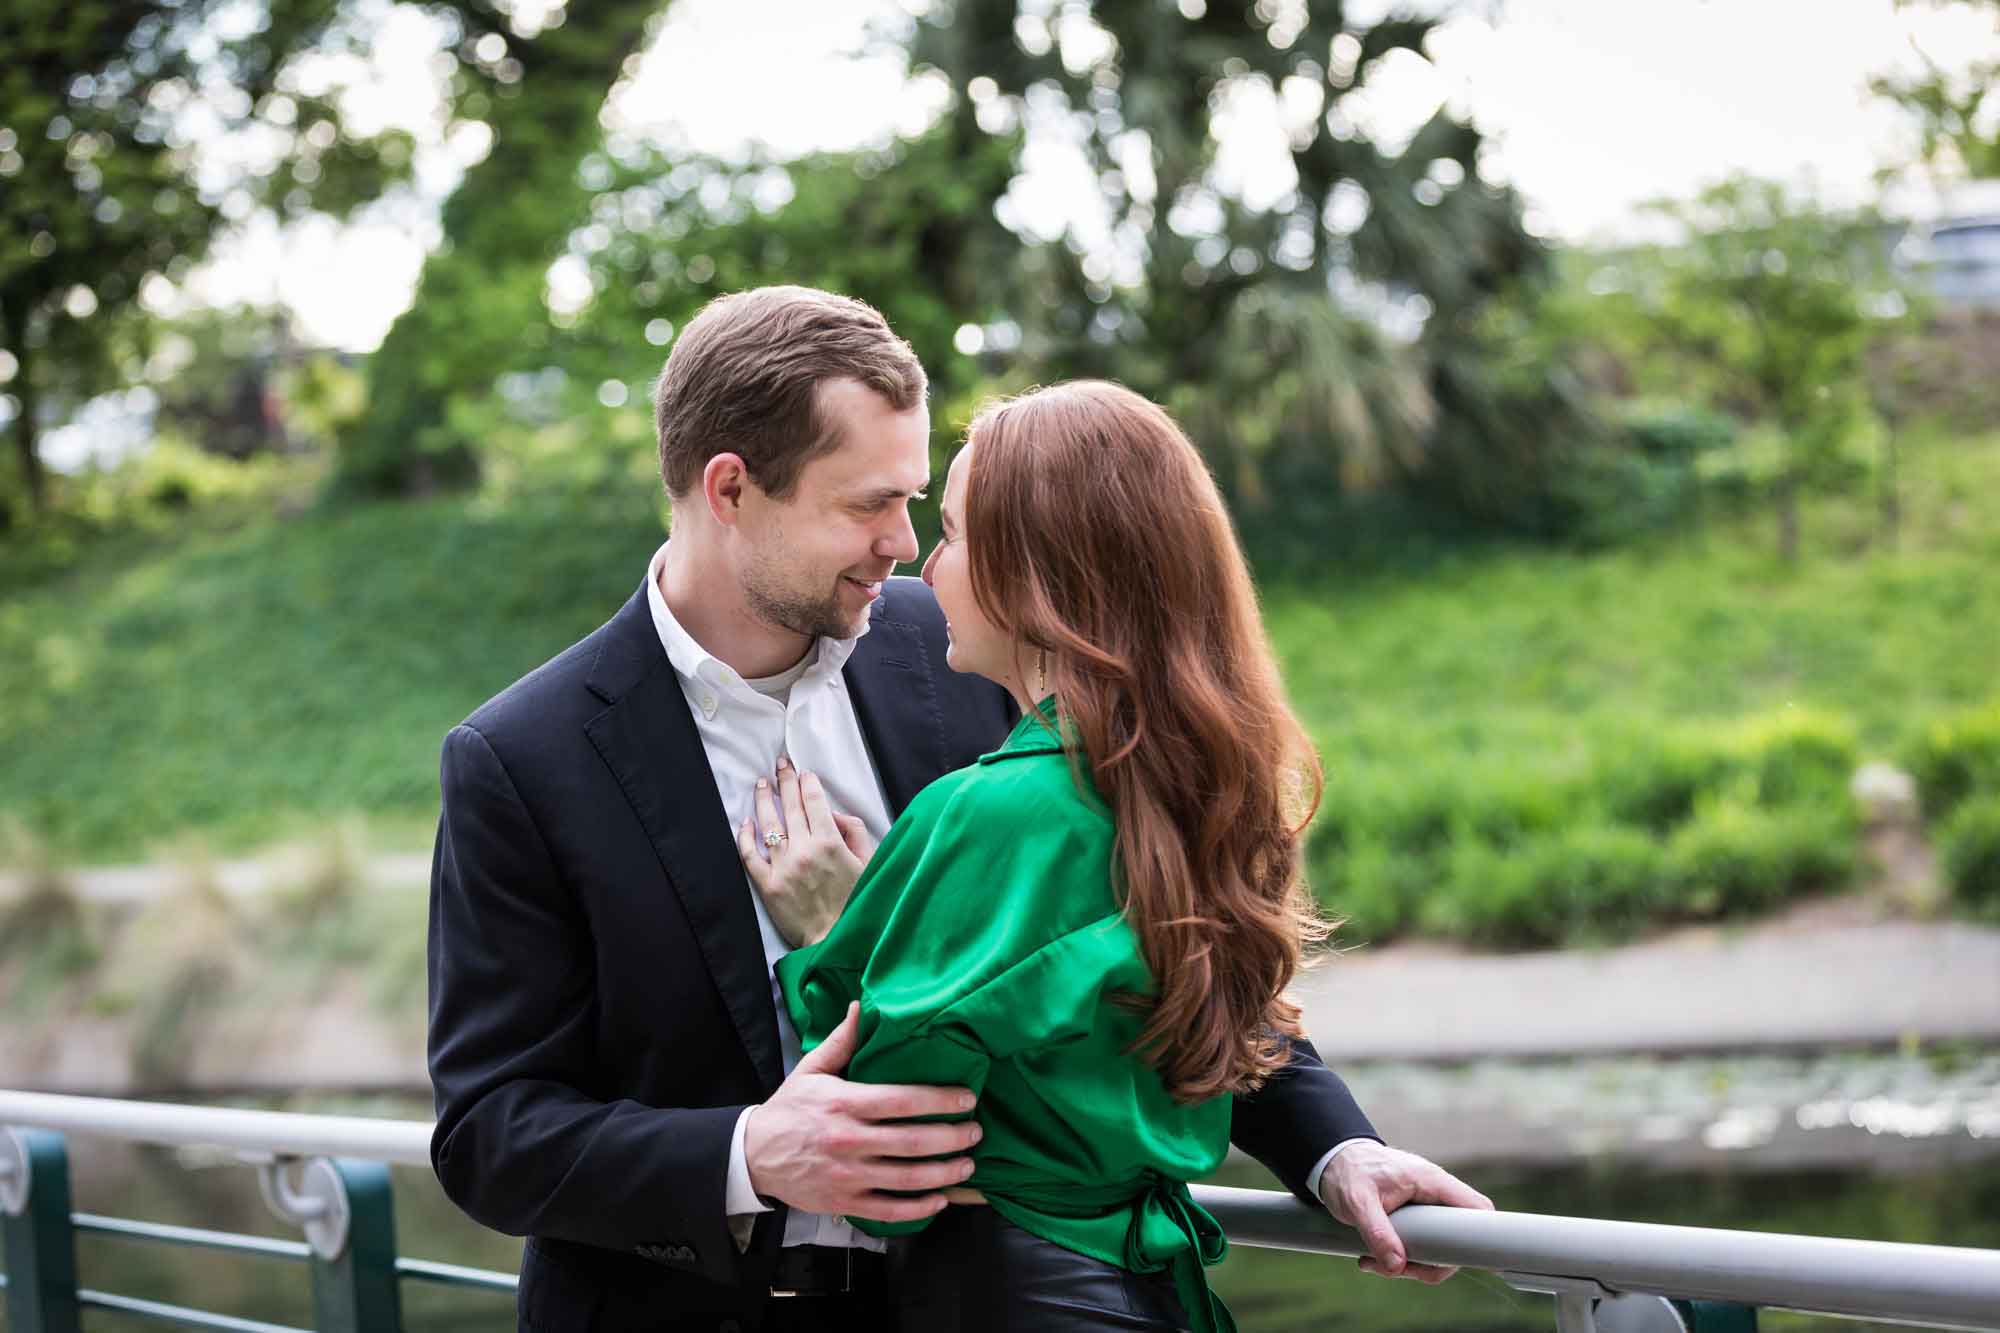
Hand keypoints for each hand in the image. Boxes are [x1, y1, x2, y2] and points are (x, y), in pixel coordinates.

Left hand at [736, 756, 876, 946]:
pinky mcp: (768, 885)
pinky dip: (746, 836)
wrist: (837, 940)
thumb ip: (855, 832)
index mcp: (831, 843)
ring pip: (768, 824)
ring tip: (762, 784)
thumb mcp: (870, 863)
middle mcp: (804, 850)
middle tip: (781, 764)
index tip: (804, 773)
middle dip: (786, 780)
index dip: (808, 783)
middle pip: (791, 806)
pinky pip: (751, 855)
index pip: (815, 801)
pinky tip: (747, 822)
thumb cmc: (857, 903)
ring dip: (764, 800)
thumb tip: (833, 814)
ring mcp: (783, 867)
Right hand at [742, 1002, 982, 1222]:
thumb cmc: (789, 1108)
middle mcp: (848, 1140)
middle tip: (976, 1133)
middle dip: (952, 1138)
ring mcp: (847, 1175)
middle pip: (913, 1142)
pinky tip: (940, 1199)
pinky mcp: (844, 1203)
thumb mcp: (812, 1069)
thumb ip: (843, 1040)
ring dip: (945, 1174)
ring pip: (907, 1179)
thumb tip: (861, 1005)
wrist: (753, 1155)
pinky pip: (889, 1211)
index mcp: (843, 1103)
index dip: (940, 1100)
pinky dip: (919, 1208)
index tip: (967, 1099)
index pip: (902, 1100)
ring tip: (968, 1165)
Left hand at [1319, 1142, 1493, 1283]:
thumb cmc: (1347, 1171)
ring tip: (1371, 1262)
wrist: (1330, 1160)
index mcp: (1431, 1181)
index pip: (1477, 1207)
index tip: (1466, 1262)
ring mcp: (1424, 1206)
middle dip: (1429, 1263)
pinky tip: (1372, 1258)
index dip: (1482, 1235)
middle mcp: (1434, 1193)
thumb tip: (1397, 1265)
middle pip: (1456, 1238)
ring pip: (1436, 1246)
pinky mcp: (1413, 1216)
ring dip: (1407, 1264)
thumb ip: (1377, 1233)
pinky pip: (1419, 1244)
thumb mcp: (1357, 1202)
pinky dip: (1398, 1256)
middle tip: (1397, 1269)